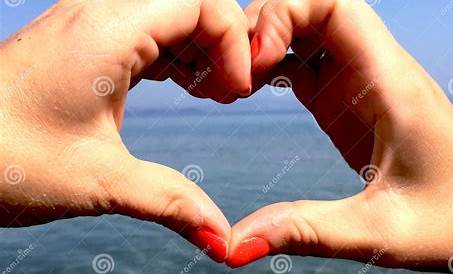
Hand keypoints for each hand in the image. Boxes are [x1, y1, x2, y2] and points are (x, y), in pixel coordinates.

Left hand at [0, 0, 251, 261]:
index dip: (235, 43)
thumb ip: (170, 202)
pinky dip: (177, 52)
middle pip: (192, 2)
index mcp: (108, 31)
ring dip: (201, 47)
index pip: (202, 3)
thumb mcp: (99, 181)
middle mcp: (100, 12)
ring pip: (171, 12)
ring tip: (211, 92)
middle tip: (229, 94)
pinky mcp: (86, 40)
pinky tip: (182, 84)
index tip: (238, 92)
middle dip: (224, 43)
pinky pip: (149, 28)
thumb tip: (221, 238)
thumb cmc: (1, 158)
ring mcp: (91, 23)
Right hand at [227, 0, 452, 270]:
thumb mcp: (380, 232)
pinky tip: (248, 90)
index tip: (253, 60)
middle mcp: (376, 72)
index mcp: (392, 84)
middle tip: (229, 71)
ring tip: (230, 81)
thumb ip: (306, 231)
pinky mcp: (348, 102)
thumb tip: (234, 244)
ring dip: (264, 45)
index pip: (336, 7)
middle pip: (313, 10)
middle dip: (264, 26)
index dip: (285, 15)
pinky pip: (305, 64)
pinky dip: (272, 67)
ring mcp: (360, 84)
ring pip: (306, 33)